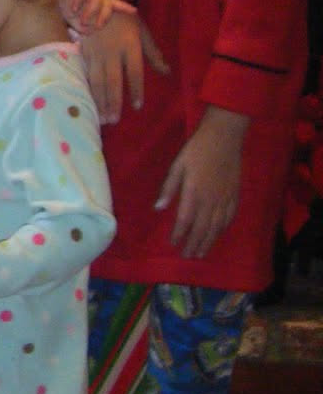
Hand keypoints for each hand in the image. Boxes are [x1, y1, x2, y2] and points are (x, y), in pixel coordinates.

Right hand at [57, 0, 136, 34]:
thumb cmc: (61, 3)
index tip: (134, 10)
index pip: (113, 4)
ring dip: (90, 12)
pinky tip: (73, 8)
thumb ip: (83, 26)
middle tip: (96, 27)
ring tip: (80, 20)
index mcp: (96, 1)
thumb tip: (90, 32)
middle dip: (103, 17)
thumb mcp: (73, 18)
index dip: (124, 7)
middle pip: (106, 4)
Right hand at [80, 7, 168, 122]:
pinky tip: (89, 102)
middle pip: (113, 81)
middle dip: (113, 103)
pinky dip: (88, 90)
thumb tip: (167, 72)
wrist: (95, 2)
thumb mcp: (142, 32)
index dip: (135, 91)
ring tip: (102, 117)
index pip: (134, 73)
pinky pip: (86, 75)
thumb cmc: (123, 18)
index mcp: (130, 46)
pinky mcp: (84, 53)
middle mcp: (112, 52)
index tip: (137, 106)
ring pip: (97, 81)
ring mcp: (96, 53)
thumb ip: (153, 53)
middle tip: (114, 120)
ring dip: (99, 101)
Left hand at [155, 105, 248, 257]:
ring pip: (216, 227)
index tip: (174, 244)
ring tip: (201, 253)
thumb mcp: (177, 166)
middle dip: (194, 244)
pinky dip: (222, 229)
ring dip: (208, 241)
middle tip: (188, 256)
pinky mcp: (235, 195)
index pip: (185, 220)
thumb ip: (169, 188)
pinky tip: (218, 235)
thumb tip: (158, 208)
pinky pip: (229, 217)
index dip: (179, 234)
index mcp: (193, 193)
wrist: (224, 138)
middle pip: (202, 228)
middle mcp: (210, 201)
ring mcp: (225, 199)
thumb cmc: (197, 149)